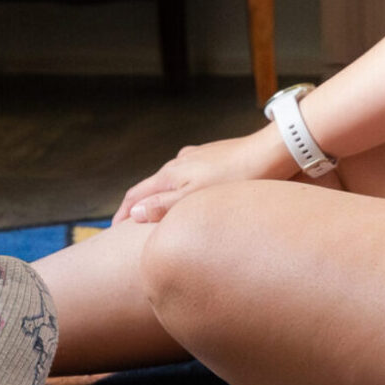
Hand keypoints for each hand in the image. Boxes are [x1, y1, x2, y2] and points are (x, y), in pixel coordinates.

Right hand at [111, 127, 297, 225]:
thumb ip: (163, 206)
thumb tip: (134, 214)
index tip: (111, 233)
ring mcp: (198, 158)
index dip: (122, 214)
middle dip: (139, 206)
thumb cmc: (237, 176)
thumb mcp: (195, 197)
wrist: (272, 151)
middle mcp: (180, 162)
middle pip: (151, 186)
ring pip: (172, 181)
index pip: (136, 195)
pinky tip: (195, 198)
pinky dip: (182, 191)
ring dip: (161, 197)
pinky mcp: (216, 157)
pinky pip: (190, 177)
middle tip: (131, 228)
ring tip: (162, 216)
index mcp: (171, 173)